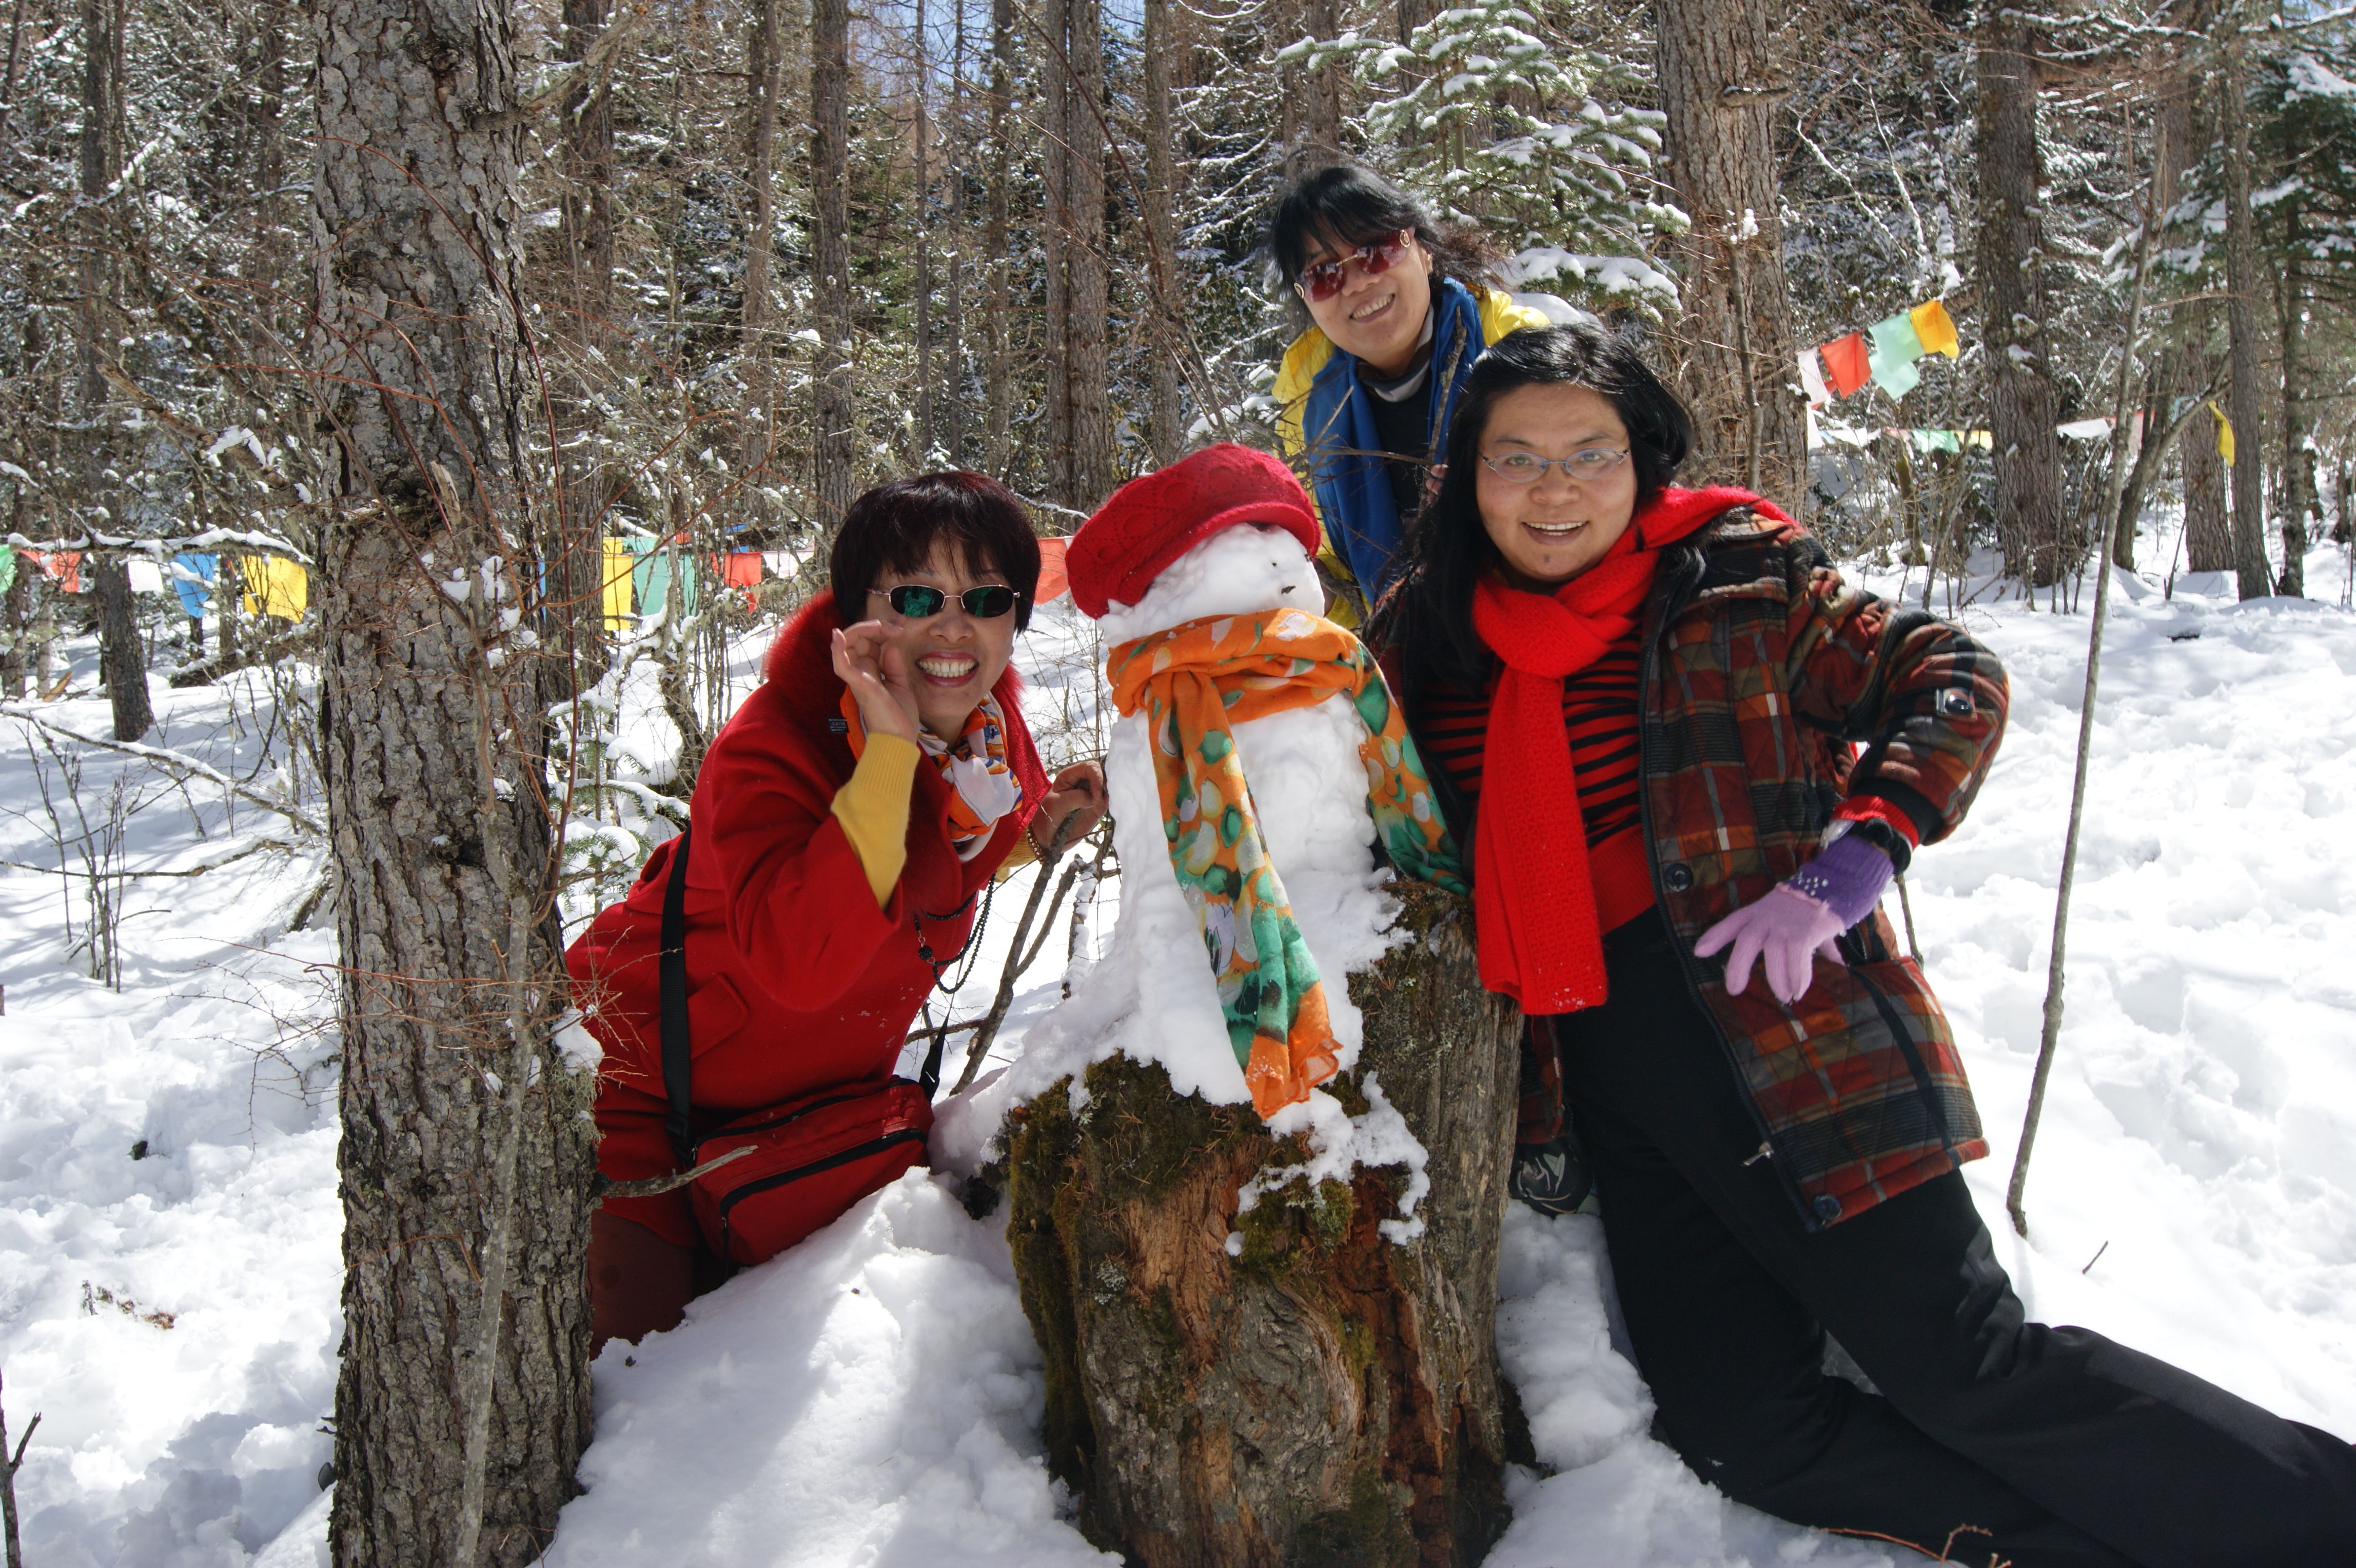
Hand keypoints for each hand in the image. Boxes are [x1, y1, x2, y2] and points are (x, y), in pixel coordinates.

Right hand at [831, 620, 920, 745]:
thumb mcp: (899, 683)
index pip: (869, 641)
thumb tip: (890, 645)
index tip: (901, 625)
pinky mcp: (858, 683)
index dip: (883, 629)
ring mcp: (858, 677)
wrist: (900, 739)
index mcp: (870, 671)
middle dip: (877, 626)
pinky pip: (841, 664)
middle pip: (859, 638)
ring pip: (848, 644)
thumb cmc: (899, 717)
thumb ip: (893, 664)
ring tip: (882, 626)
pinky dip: (837, 649)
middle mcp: (860, 671)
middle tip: (897, 626)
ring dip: (863, 629)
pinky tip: (837, 635)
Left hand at [1036, 761, 1106, 852]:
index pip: (1088, 767)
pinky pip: (1109, 800)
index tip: (1095, 795)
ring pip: (1107, 786)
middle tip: (1099, 800)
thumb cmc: (1048, 817)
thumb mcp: (1058, 804)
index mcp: (1069, 775)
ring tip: (1103, 805)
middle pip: (1101, 773)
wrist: (1048, 837)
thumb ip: (1076, 797)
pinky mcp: (1097, 807)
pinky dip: (1111, 802)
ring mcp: (1090, 794)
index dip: (1096, 776)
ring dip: (1109, 793)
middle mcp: (1082, 782)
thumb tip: (1094, 799)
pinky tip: (1107, 807)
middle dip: (1104, 784)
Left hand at [1694, 885, 1844, 1004]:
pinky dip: (1799, 977)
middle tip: (1734, 990)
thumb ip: (1805, 942)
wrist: (1837, 885)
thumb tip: (1834, 964)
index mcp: (1759, 912)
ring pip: (1774, 956)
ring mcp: (1785, 924)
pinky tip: (1799, 991)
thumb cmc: (1813, 904)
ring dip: (1777, 980)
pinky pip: (1797, 959)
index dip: (1714, 936)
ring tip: (1784, 997)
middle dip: (1737, 966)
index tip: (1699, 953)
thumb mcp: (1798, 918)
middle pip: (1746, 941)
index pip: (1732, 922)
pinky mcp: (1804, 932)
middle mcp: (1768, 918)